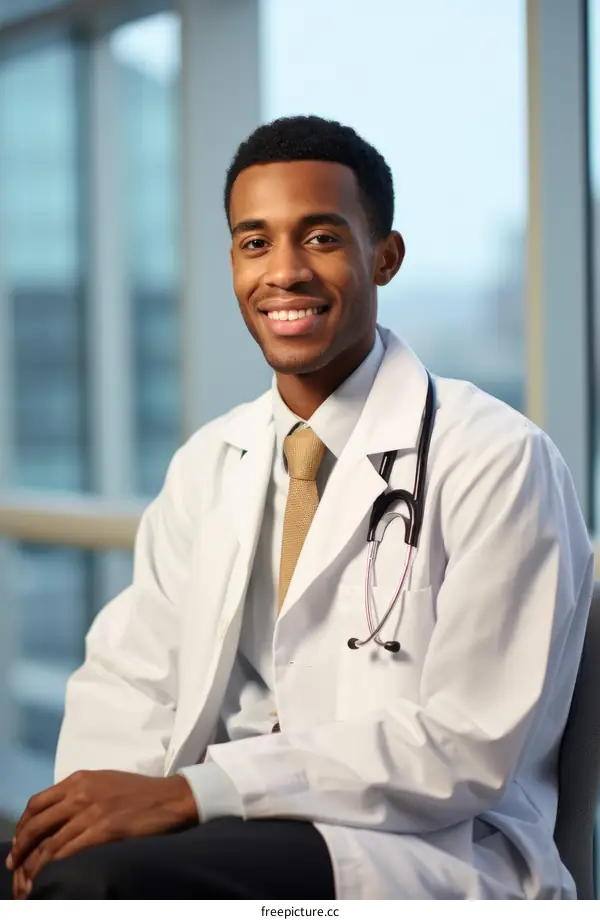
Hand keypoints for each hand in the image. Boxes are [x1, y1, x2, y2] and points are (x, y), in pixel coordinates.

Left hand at [6, 770, 197, 898]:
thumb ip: (80, 794)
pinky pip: (67, 853)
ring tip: (27, 884)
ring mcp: (91, 812)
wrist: (171, 798)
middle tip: (15, 868)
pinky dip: (53, 869)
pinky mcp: (104, 830)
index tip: (18, 845)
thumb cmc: (141, 793)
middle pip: (36, 825)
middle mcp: (80, 793)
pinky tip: (48, 880)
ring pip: (49, 844)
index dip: (23, 827)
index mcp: (80, 780)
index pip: (37, 804)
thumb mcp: (105, 783)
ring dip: (33, 868)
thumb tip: (58, 817)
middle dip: (20, 850)